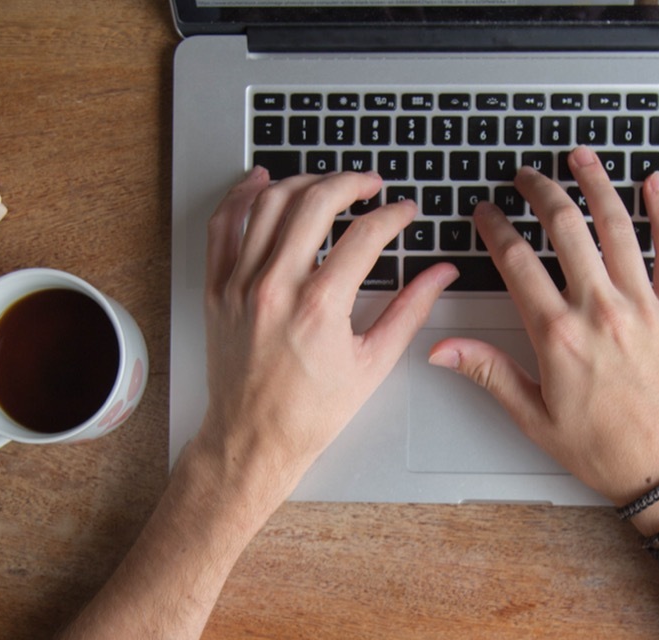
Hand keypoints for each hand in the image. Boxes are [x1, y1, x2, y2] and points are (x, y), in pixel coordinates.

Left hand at [195, 167, 456, 506]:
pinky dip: (242, 196)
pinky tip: (262, 182)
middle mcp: (276, 287)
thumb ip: (410, 310)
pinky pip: (224, 225)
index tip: (404, 211)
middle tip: (370, 184)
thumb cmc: (311, 411)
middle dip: (350, 183)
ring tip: (327, 183)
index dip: (392, 215)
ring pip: (269, 203)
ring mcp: (241, 284)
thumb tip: (440, 275)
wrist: (255, 438)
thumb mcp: (374, 363)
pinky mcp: (217, 288)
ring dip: (303, 182)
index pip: (364, 235)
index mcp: (319, 307)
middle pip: (315, 203)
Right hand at [429, 146, 658, 506]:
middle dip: (538, 191)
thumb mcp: (533, 418)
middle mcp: (600, 310)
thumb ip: (488, 372)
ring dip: (595, 183)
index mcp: (558, 336)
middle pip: (564, 228)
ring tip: (579, 157)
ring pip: (616, 226)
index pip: (516, 261)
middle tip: (525, 176)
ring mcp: (643, 305)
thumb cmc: (604, 450)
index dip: (496, 227)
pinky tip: (654, 183)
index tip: (487, 213)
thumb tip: (441, 349)